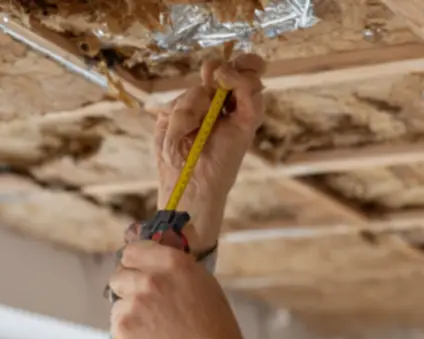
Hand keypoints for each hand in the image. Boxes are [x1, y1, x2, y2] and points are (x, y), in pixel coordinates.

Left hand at [109, 240, 267, 338]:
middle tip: (145, 307)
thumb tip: (156, 265)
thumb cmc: (215, 328)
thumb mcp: (204, 285)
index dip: (135, 265)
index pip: (133, 250)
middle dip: (129, 289)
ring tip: (149, 327)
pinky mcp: (125, 324)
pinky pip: (115, 322)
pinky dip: (127, 332)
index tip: (140, 275)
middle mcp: (151, 277)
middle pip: (119, 274)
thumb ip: (176, 270)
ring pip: (117, 300)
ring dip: (128, 311)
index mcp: (173, 262)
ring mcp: (135, 301)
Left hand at [154, 53, 266, 254]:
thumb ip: (187, 102)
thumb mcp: (170, 123)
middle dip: (235, 64)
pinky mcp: (246, 129)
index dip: (216, 68)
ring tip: (218, 80)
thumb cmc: (175, 163)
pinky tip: (225, 83)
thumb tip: (208, 84)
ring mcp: (237, 121)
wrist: (187, 190)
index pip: (218, 81)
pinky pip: (253, 99)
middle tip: (220, 70)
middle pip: (240, 77)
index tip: (208, 72)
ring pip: (249, 83)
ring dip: (234, 74)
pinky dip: (240, 83)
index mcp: (204, 111)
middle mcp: (225, 114)